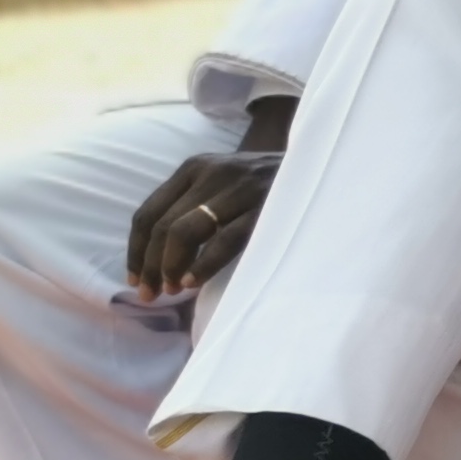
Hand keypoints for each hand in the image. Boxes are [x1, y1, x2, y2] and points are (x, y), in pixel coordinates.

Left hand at [124, 96, 295, 298]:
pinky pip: (223, 240)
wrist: (324, 165)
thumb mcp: (225, 183)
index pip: (149, 213)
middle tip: (151, 295)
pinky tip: (194, 282)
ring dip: (171, 267)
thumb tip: (155, 254)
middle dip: (150, 265)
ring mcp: (242, 187)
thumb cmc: (269, 186)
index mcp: (197, 166)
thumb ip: (193, 204)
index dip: (136, 251)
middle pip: (163, 225)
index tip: (136, 280)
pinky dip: (203, 265)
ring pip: (186, 231)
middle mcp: (215, 172)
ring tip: (173, 290)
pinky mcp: (266, 206)